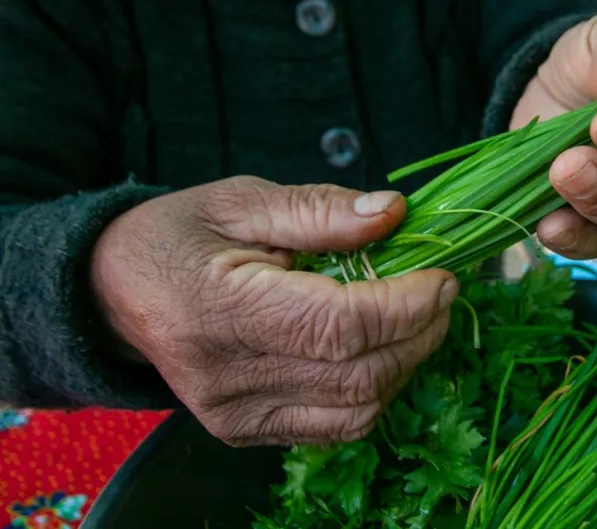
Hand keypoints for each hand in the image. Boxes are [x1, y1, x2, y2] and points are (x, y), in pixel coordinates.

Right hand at [90, 176, 456, 446]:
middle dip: (420, 333)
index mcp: (222, 310)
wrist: (114, 291)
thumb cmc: (181, 234)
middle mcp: (228, 377)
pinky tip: (382, 350)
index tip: (444, 276)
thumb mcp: (243, 201)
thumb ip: (320, 210)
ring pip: (356, 410)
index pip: (339, 327)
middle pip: (357, 375)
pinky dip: (375, 391)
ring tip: (420, 318)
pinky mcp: (244, 432)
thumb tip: (394, 213)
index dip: (406, 305)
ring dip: (406, 364)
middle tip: (443, 291)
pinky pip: (334, 426)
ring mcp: (235, 416)